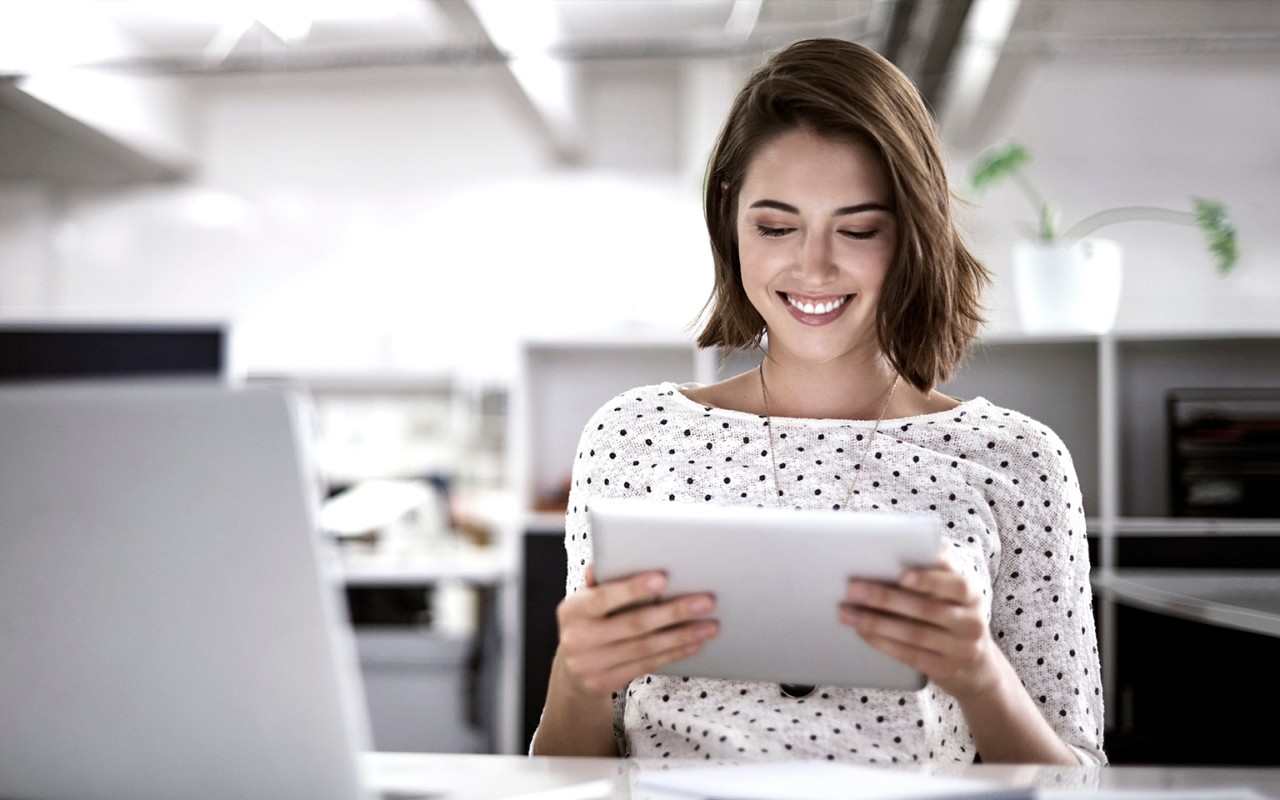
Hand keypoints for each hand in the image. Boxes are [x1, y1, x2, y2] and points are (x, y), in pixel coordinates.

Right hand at [554, 564, 717, 696]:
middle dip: (674, 611)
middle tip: (706, 601)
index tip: (663, 578)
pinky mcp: (604, 683)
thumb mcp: (586, 601)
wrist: (571, 670)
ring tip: (709, 625)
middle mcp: (577, 638)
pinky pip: (646, 665)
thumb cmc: (589, 622)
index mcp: (572, 610)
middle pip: (634, 624)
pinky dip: (673, 653)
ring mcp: (589, 665)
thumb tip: (611, 558)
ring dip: (682, 636)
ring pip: (645, 648)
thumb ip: (602, 583)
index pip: (604, 597)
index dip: (633, 588)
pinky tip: (694, 644)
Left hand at [839, 557, 1000, 700]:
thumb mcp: (954, 595)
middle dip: (885, 598)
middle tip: (852, 589)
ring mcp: (961, 649)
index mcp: (972, 594)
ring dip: (875, 623)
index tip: (901, 575)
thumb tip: (892, 550)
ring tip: (847, 614)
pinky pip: (910, 655)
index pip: (955, 583)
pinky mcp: (946, 669)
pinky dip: (883, 643)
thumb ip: (935, 573)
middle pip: (926, 609)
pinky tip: (863, 632)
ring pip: (914, 634)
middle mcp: (971, 621)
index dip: (929, 579)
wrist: (977, 667)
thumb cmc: (953, 616)